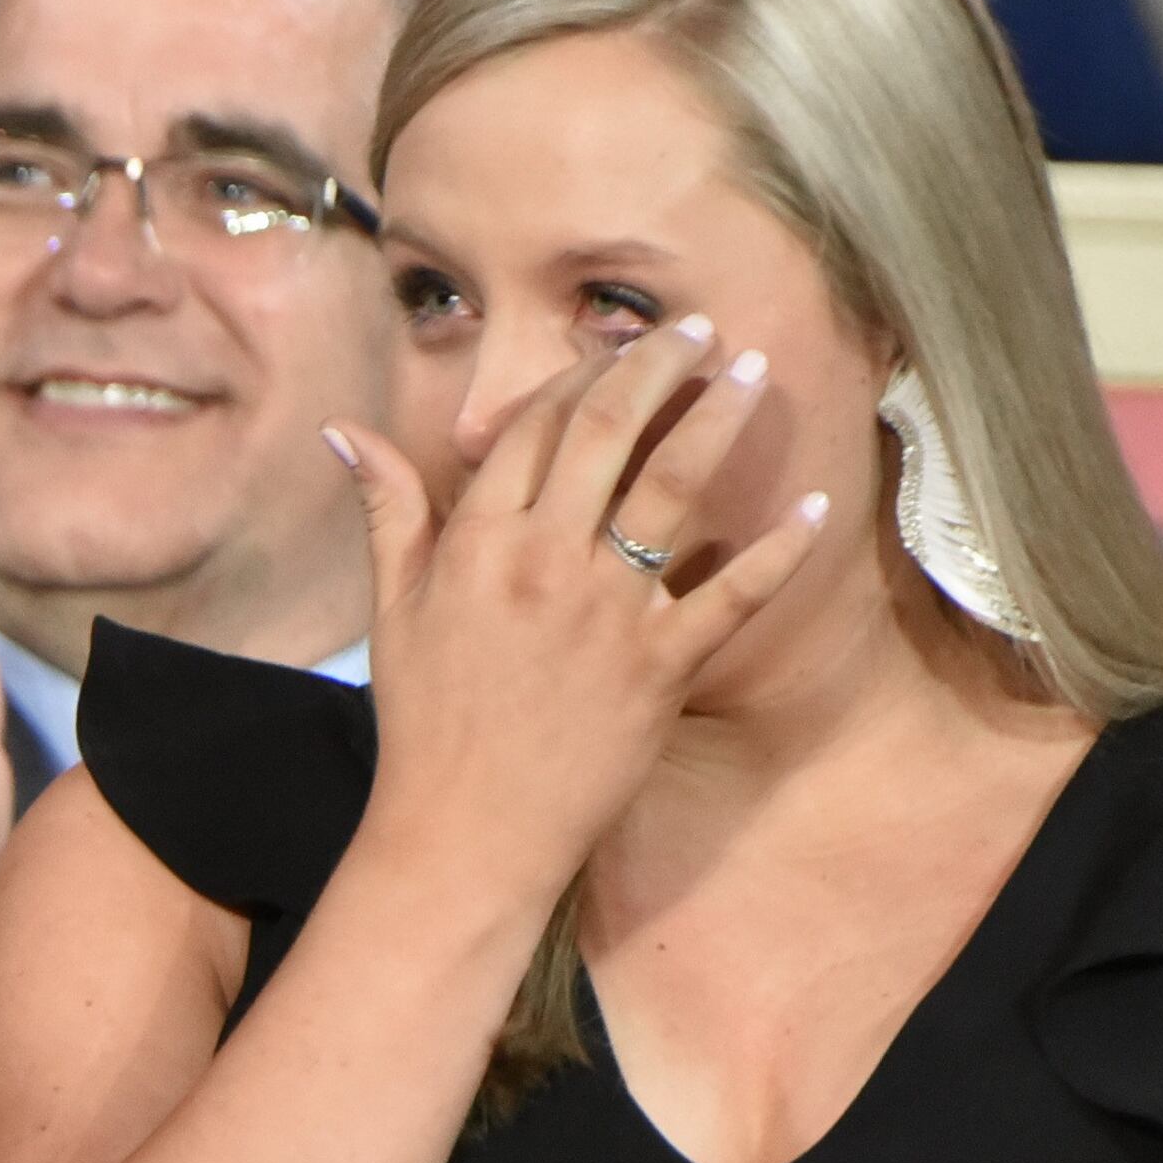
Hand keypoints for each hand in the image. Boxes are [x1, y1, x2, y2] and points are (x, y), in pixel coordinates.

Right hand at [331, 318, 825, 911]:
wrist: (466, 833)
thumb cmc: (423, 725)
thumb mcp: (391, 610)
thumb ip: (386, 511)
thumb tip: (347, 433)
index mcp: (476, 541)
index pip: (535, 425)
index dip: (582, 372)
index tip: (620, 344)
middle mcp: (545, 559)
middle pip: (610, 430)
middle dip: (661, 366)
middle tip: (705, 329)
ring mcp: (607, 610)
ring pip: (674, 487)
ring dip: (718, 420)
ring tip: (754, 374)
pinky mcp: (660, 665)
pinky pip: (733, 595)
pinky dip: (778, 551)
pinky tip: (815, 509)